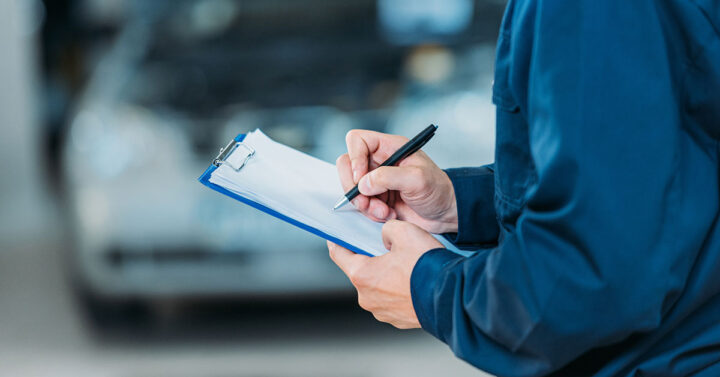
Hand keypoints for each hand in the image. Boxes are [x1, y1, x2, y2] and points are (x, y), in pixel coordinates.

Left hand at [328, 220, 442, 328]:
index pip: (338, 255)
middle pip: (361, 271)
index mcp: (362, 275)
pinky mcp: (398, 320)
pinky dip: (399, 290)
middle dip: (372, 258)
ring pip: (378, 286)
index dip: (337, 241)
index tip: (336, 237)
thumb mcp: (405, 232)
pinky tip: (414, 280)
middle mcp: (367, 297)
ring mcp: (382, 311)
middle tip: (390, 248)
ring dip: (387, 275)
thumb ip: (388, 229)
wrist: (451, 297)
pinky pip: (392, 299)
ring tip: (408, 266)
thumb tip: (386, 236)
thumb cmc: (427, 268)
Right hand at [336, 129, 457, 233]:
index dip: (354, 157)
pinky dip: (369, 212)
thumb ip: (388, 177)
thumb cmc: (438, 190)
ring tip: (384, 212)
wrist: (445, 213)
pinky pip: (360, 203)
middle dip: (353, 186)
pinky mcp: (375, 198)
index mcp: (389, 147)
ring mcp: (375, 180)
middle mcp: (379, 161)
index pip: (357, 140)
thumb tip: (363, 183)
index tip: (361, 178)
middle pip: (347, 164)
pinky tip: (387, 214)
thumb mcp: (417, 179)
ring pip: (352, 187)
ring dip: (364, 204)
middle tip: (366, 202)